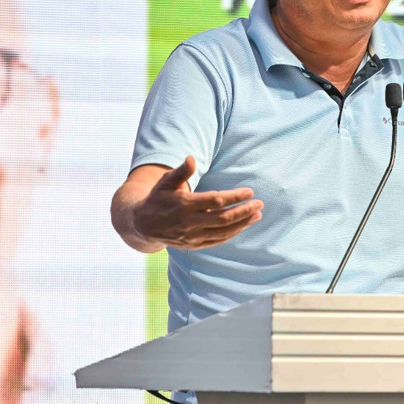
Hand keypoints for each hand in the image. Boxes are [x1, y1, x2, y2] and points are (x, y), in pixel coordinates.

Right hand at [131, 156, 263, 249]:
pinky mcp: (194, 245)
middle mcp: (189, 222)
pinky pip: (217, 240)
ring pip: (223, 232)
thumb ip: (181, 171)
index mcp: (185, 204)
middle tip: (260, 204)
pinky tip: (243, 226)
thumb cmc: (158, 198)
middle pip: (223, 218)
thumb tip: (191, 158)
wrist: (143, 225)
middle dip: (244, 211)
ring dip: (242, 224)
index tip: (249, 191)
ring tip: (257, 215)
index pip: (215, 201)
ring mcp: (192, 236)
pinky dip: (232, 234)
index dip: (234, 196)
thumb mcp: (165, 182)